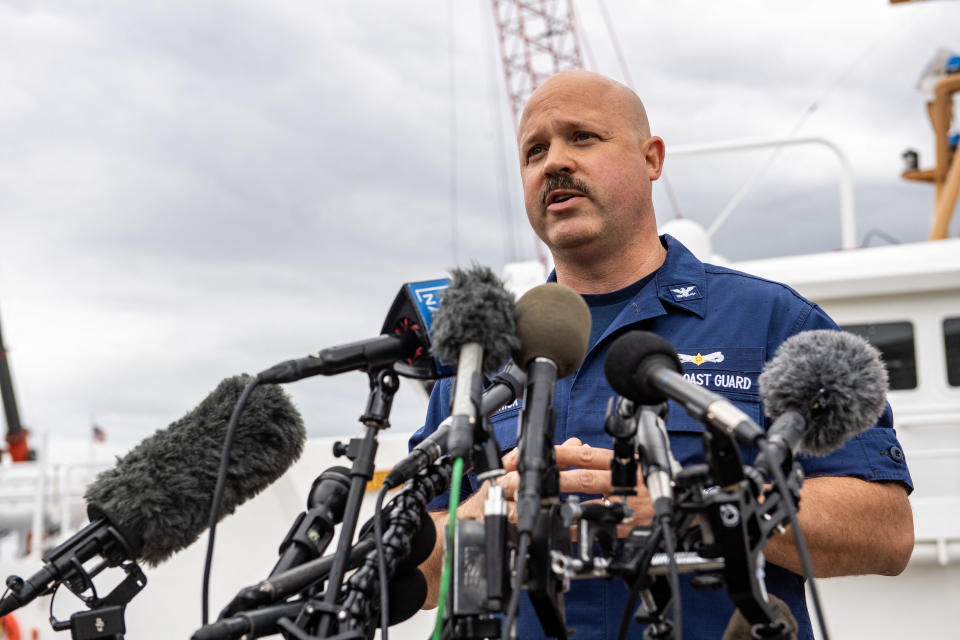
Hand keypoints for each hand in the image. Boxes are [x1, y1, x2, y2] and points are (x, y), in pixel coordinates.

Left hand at [499, 437, 654, 535]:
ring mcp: (623, 505)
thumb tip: (576, 446)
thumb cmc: (656, 477)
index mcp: (621, 462)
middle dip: (549, 480)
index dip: (559, 453)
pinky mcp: (625, 527)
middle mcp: (621, 482)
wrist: (685, 502)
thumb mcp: (632, 457)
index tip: (536, 454)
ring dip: (555, 502)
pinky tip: (554, 524)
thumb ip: (603, 456)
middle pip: (581, 478)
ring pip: (586, 502)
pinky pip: (595, 528)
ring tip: (528, 504)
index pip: (586, 454)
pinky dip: (574, 526)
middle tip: (520, 481)